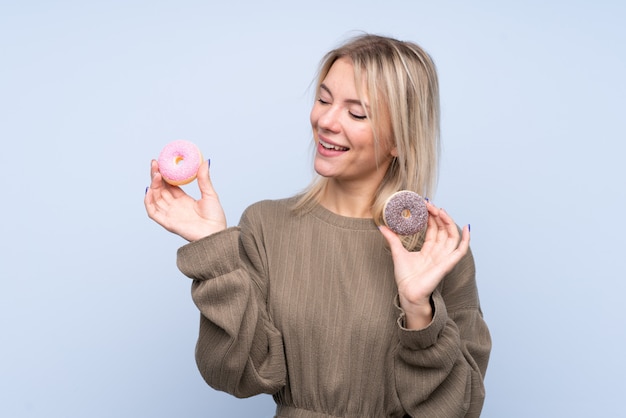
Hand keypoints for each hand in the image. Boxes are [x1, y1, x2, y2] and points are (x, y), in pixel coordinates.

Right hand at [144, 159, 226, 240]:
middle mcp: (174, 207)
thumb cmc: (215, 218)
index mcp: (183, 200)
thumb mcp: (210, 194)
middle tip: (155, 163)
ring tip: (156, 173)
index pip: (169, 185)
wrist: (216, 234)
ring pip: (155, 198)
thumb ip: (204, 179)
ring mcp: (170, 214)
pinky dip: (148, 202)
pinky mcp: (167, 223)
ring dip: (153, 185)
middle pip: (160, 189)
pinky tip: (149, 190)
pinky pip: (153, 212)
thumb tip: (205, 162)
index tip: (161, 162)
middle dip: (155, 176)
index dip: (164, 174)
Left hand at [379, 202, 469, 328]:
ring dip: (448, 222)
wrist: (408, 293)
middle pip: (443, 230)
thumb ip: (392, 239)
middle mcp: (438, 253)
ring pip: (451, 236)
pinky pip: (461, 250)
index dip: (431, 217)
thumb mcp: (397, 253)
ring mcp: (444, 258)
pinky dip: (466, 239)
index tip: (425, 205)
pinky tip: (466, 228)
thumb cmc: (405, 277)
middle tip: (430, 205)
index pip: (433, 229)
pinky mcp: (448, 264)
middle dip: (438, 216)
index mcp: (428, 250)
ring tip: (441, 210)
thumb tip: (382, 226)